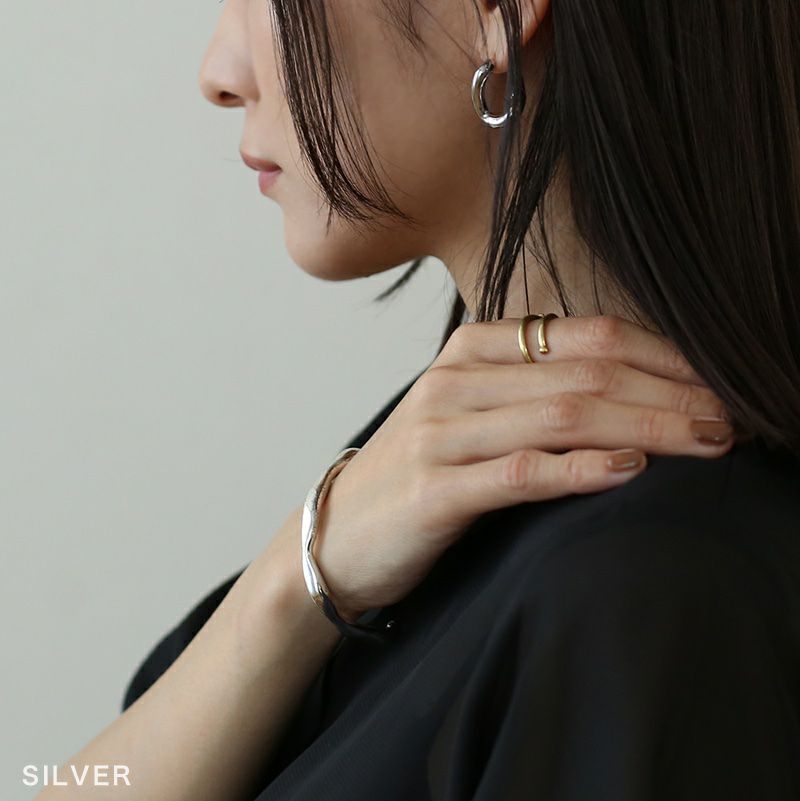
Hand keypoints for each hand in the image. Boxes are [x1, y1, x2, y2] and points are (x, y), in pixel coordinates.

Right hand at [312, 315, 734, 621]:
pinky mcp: (433, 490)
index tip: (718, 382)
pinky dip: (579, 469)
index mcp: (470, 351)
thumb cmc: (422, 471)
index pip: (584, 336)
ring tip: (705, 442)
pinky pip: (519, 473)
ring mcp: (439, 432)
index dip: (661, 356)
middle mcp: (454, 381)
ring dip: (644, 427)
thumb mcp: (476, 414)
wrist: (340, 532)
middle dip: (669, 393)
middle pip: (583, 373)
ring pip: (560, 417)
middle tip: (729, 418)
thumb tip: (636, 390)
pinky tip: (629, 469)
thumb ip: (538, 391)